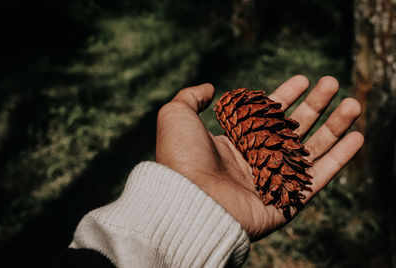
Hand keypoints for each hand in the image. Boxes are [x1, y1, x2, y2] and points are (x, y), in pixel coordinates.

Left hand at [156, 76, 363, 240]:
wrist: (188, 200)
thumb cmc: (182, 157)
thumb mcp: (176, 116)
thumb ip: (191, 98)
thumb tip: (209, 88)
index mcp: (235, 141)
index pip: (268, 114)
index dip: (286, 95)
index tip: (303, 79)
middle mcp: (256, 159)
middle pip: (294, 128)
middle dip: (315, 105)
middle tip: (332, 83)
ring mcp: (273, 179)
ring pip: (312, 149)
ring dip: (335, 126)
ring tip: (353, 103)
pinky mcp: (288, 200)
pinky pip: (319, 178)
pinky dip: (340, 159)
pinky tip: (356, 138)